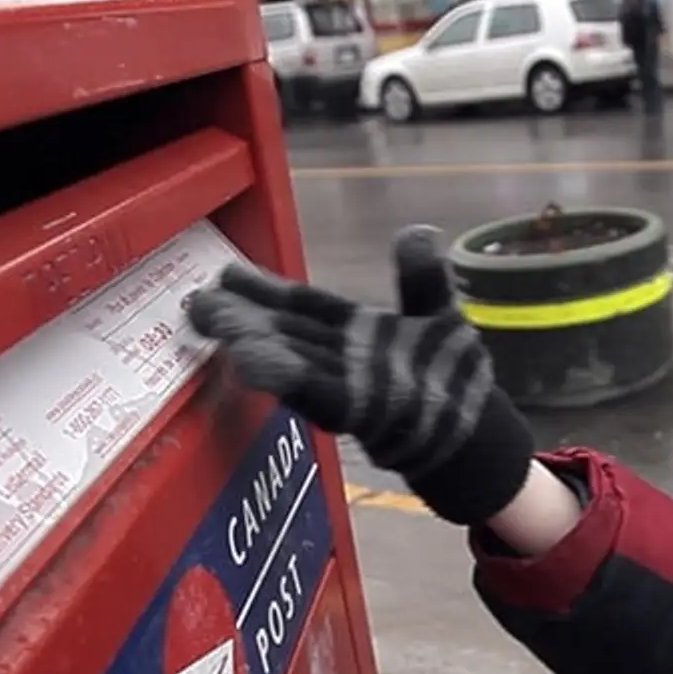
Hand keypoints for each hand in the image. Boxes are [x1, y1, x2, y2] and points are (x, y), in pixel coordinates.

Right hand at [186, 225, 536, 525]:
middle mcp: (345, 360)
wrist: (474, 440)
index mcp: (355, 333)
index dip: (265, 291)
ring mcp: (354, 389)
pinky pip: (319, 394)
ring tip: (216, 327)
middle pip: (288, 334)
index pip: (303, 308)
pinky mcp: (368, 415)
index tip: (225, 274)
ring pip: (294, 363)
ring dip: (255, 346)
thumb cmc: (450, 378)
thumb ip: (422, 279)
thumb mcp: (439, 318)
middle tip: (198, 304)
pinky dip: (285, 379)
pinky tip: (248, 365)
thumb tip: (416, 233)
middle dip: (244, 319)